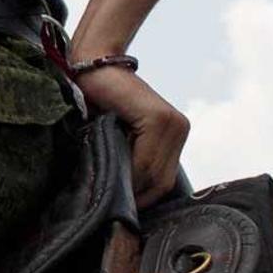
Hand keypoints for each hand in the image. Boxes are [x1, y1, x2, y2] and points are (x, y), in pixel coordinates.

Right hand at [72, 60, 190, 198]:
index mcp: (176, 132)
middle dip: (135, 195)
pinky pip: (144, 163)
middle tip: (110, 200)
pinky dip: (127, 172)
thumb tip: (127, 202)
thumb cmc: (99, 104)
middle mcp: (179, 127)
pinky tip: (110, 167)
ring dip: (129, 185)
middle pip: (160, 181)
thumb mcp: (122, 138)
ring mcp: (172, 122)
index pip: (163, 182)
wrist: (93, 68)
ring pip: (152, 175)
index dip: (141, 198)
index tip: (118, 205)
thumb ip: (131, 163)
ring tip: (107, 183)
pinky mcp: (157, 118)